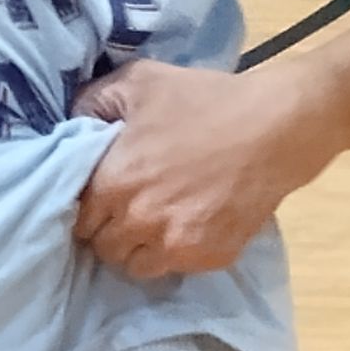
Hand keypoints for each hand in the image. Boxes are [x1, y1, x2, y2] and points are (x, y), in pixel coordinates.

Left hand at [72, 59, 342, 281]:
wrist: (277, 125)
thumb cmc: (205, 99)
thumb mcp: (139, 81)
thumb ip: (93, 102)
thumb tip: (72, 124)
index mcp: (112, 183)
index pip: (76, 219)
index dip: (87, 207)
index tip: (102, 197)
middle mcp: (138, 223)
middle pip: (103, 248)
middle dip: (110, 230)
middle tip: (129, 209)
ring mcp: (176, 245)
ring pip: (136, 267)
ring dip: (139, 249)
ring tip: (155, 224)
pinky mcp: (210, 257)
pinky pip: (177, 270)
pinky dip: (176, 254)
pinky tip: (188, 225)